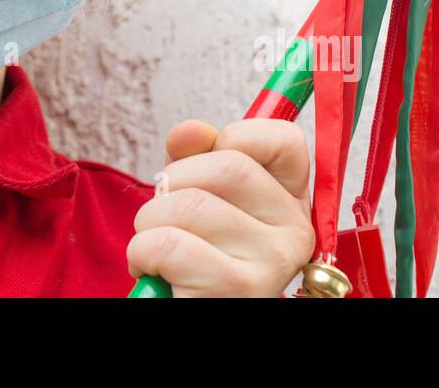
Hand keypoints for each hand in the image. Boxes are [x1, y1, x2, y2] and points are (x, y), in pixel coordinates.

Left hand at [126, 118, 314, 296]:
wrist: (185, 309)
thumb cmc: (191, 258)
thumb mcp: (195, 194)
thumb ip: (193, 156)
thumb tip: (192, 130)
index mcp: (290, 201)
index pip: (283, 139)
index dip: (233, 137)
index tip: (205, 165)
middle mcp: (295, 230)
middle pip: (228, 166)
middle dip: (173, 182)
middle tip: (163, 214)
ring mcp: (273, 262)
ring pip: (191, 204)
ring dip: (150, 221)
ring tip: (155, 248)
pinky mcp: (239, 289)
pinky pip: (170, 244)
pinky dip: (142, 251)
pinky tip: (151, 269)